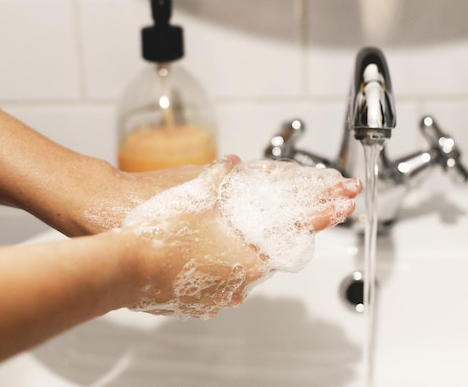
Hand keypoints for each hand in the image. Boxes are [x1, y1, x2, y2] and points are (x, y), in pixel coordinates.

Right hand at [119, 156, 360, 318]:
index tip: (345, 205)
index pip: (296, 229)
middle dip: (273, 233)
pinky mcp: (199, 304)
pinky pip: (218, 283)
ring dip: (239, 252)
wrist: (122, 268)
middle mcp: (242, 280)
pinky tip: (198, 255)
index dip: (323, 214)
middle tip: (270, 217)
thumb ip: (219, 178)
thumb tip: (231, 164)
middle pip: (269, 252)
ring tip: (216, 238)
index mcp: (249, 254)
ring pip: (242, 270)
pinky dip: (216, 267)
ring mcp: (221, 295)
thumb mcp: (195, 194)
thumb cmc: (160, 234)